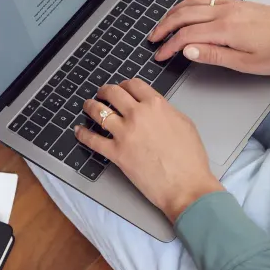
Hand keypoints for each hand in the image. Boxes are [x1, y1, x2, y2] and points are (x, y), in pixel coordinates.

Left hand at [74, 80, 223, 222]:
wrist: (186, 185)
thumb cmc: (190, 159)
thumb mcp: (184, 123)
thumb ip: (166, 111)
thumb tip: (155, 108)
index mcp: (156, 105)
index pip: (134, 85)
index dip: (125, 84)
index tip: (122, 87)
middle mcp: (138, 115)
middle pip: (113, 93)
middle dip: (105, 91)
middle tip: (102, 93)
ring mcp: (125, 134)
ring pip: (99, 112)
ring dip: (90, 106)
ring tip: (88, 106)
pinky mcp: (116, 153)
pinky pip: (93, 140)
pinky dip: (83, 134)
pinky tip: (79, 131)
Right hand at [148, 0, 269, 74]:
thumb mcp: (247, 63)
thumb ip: (214, 56)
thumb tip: (187, 51)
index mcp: (225, 29)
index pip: (186, 36)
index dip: (169, 46)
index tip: (159, 56)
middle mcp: (224, 12)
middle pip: (183, 15)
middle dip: (164, 27)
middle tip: (153, 40)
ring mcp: (230, 4)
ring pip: (192, 3)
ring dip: (173, 13)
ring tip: (163, 25)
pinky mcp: (237, 3)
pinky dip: (188, 5)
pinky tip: (185, 11)